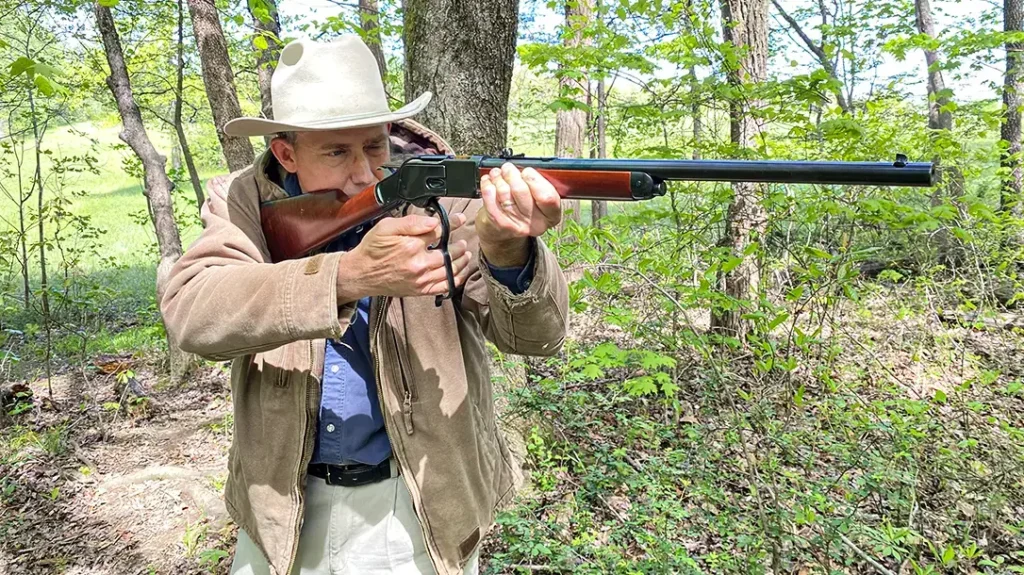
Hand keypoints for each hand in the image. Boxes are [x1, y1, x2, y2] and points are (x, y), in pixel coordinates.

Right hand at [335, 213, 472, 302]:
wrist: (361, 274)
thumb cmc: (372, 250)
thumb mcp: (386, 227)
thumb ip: (411, 222)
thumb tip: (433, 221)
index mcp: (411, 246)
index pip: (440, 232)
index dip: (452, 224)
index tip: (460, 219)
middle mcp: (418, 264)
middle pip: (449, 253)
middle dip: (459, 246)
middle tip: (463, 241)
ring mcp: (421, 280)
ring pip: (450, 271)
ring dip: (461, 262)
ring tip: (465, 255)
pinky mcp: (420, 290)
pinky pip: (444, 287)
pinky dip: (455, 280)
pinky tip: (459, 273)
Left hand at [477, 163, 561, 265]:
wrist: (502, 231)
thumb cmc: (521, 208)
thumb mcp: (536, 197)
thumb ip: (536, 184)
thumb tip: (523, 168)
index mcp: (551, 215)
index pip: (548, 196)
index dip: (534, 179)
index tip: (526, 172)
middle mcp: (536, 223)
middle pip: (521, 190)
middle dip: (512, 174)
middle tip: (508, 168)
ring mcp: (517, 225)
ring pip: (504, 192)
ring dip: (498, 178)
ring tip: (497, 175)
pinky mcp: (500, 224)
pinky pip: (490, 199)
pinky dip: (487, 186)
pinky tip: (488, 182)